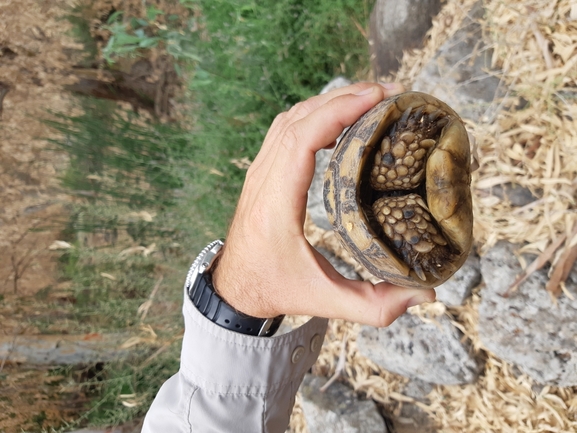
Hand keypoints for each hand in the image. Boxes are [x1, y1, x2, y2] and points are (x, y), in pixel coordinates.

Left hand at [212, 82, 435, 326]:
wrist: (235, 287)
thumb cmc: (276, 289)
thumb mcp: (325, 300)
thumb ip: (375, 305)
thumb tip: (425, 294)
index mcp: (276, 205)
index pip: (301, 139)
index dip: (338, 111)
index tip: (377, 97)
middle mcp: (263, 180)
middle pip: (299, 119)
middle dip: (344, 98)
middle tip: (389, 92)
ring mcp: (259, 172)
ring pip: (290, 118)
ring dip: (329, 101)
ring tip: (370, 97)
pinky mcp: (262, 171)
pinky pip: (285, 128)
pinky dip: (314, 113)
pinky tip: (340, 114)